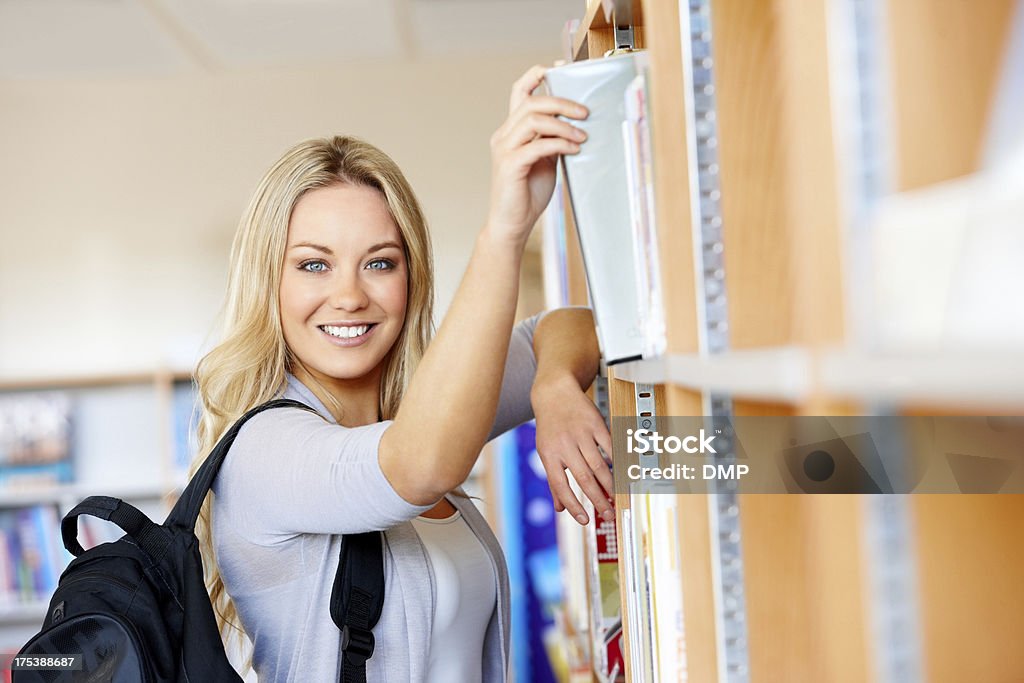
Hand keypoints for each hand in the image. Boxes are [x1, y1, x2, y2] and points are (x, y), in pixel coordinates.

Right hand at [486, 65, 588, 244]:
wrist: (512, 224)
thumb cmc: (527, 194)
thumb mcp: (545, 160)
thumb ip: (553, 140)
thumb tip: (576, 123)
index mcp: (511, 130)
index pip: (519, 92)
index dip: (537, 75)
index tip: (560, 69)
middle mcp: (504, 135)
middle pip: (531, 103)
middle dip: (562, 103)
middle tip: (585, 112)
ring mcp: (505, 150)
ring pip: (533, 120)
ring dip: (563, 125)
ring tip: (582, 137)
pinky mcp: (510, 166)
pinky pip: (537, 145)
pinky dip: (559, 144)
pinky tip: (574, 149)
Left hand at [531, 373, 613, 525]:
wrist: (555, 393)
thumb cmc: (550, 427)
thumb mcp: (546, 452)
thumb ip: (554, 480)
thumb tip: (560, 508)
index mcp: (549, 454)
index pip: (560, 485)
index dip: (573, 504)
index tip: (584, 520)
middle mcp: (564, 444)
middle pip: (583, 477)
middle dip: (598, 499)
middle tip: (609, 514)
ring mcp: (580, 433)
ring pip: (599, 464)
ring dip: (610, 484)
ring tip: (617, 498)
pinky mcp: (595, 423)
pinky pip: (609, 446)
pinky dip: (617, 461)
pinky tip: (622, 473)